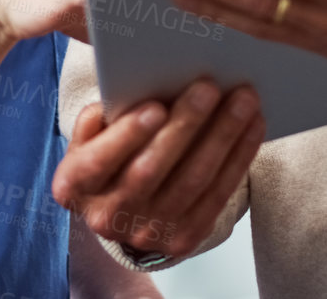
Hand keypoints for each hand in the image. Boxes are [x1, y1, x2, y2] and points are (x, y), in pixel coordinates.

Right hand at [51, 80, 263, 259]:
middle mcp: (107, 216)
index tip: (155, 106)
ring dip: (222, 136)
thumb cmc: (108, 155)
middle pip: (151, 170)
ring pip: (192, 181)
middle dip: (184, 125)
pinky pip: (217, 195)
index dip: (128, 135)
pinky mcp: (184, 239)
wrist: (122, 209)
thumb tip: (127, 96)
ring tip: (243, 100)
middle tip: (209, 87)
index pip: (99, 161)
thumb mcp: (89, 136)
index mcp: (74, 186)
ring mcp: (148, 232)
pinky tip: (252, 126)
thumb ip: (100, 119)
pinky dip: (238, 157)